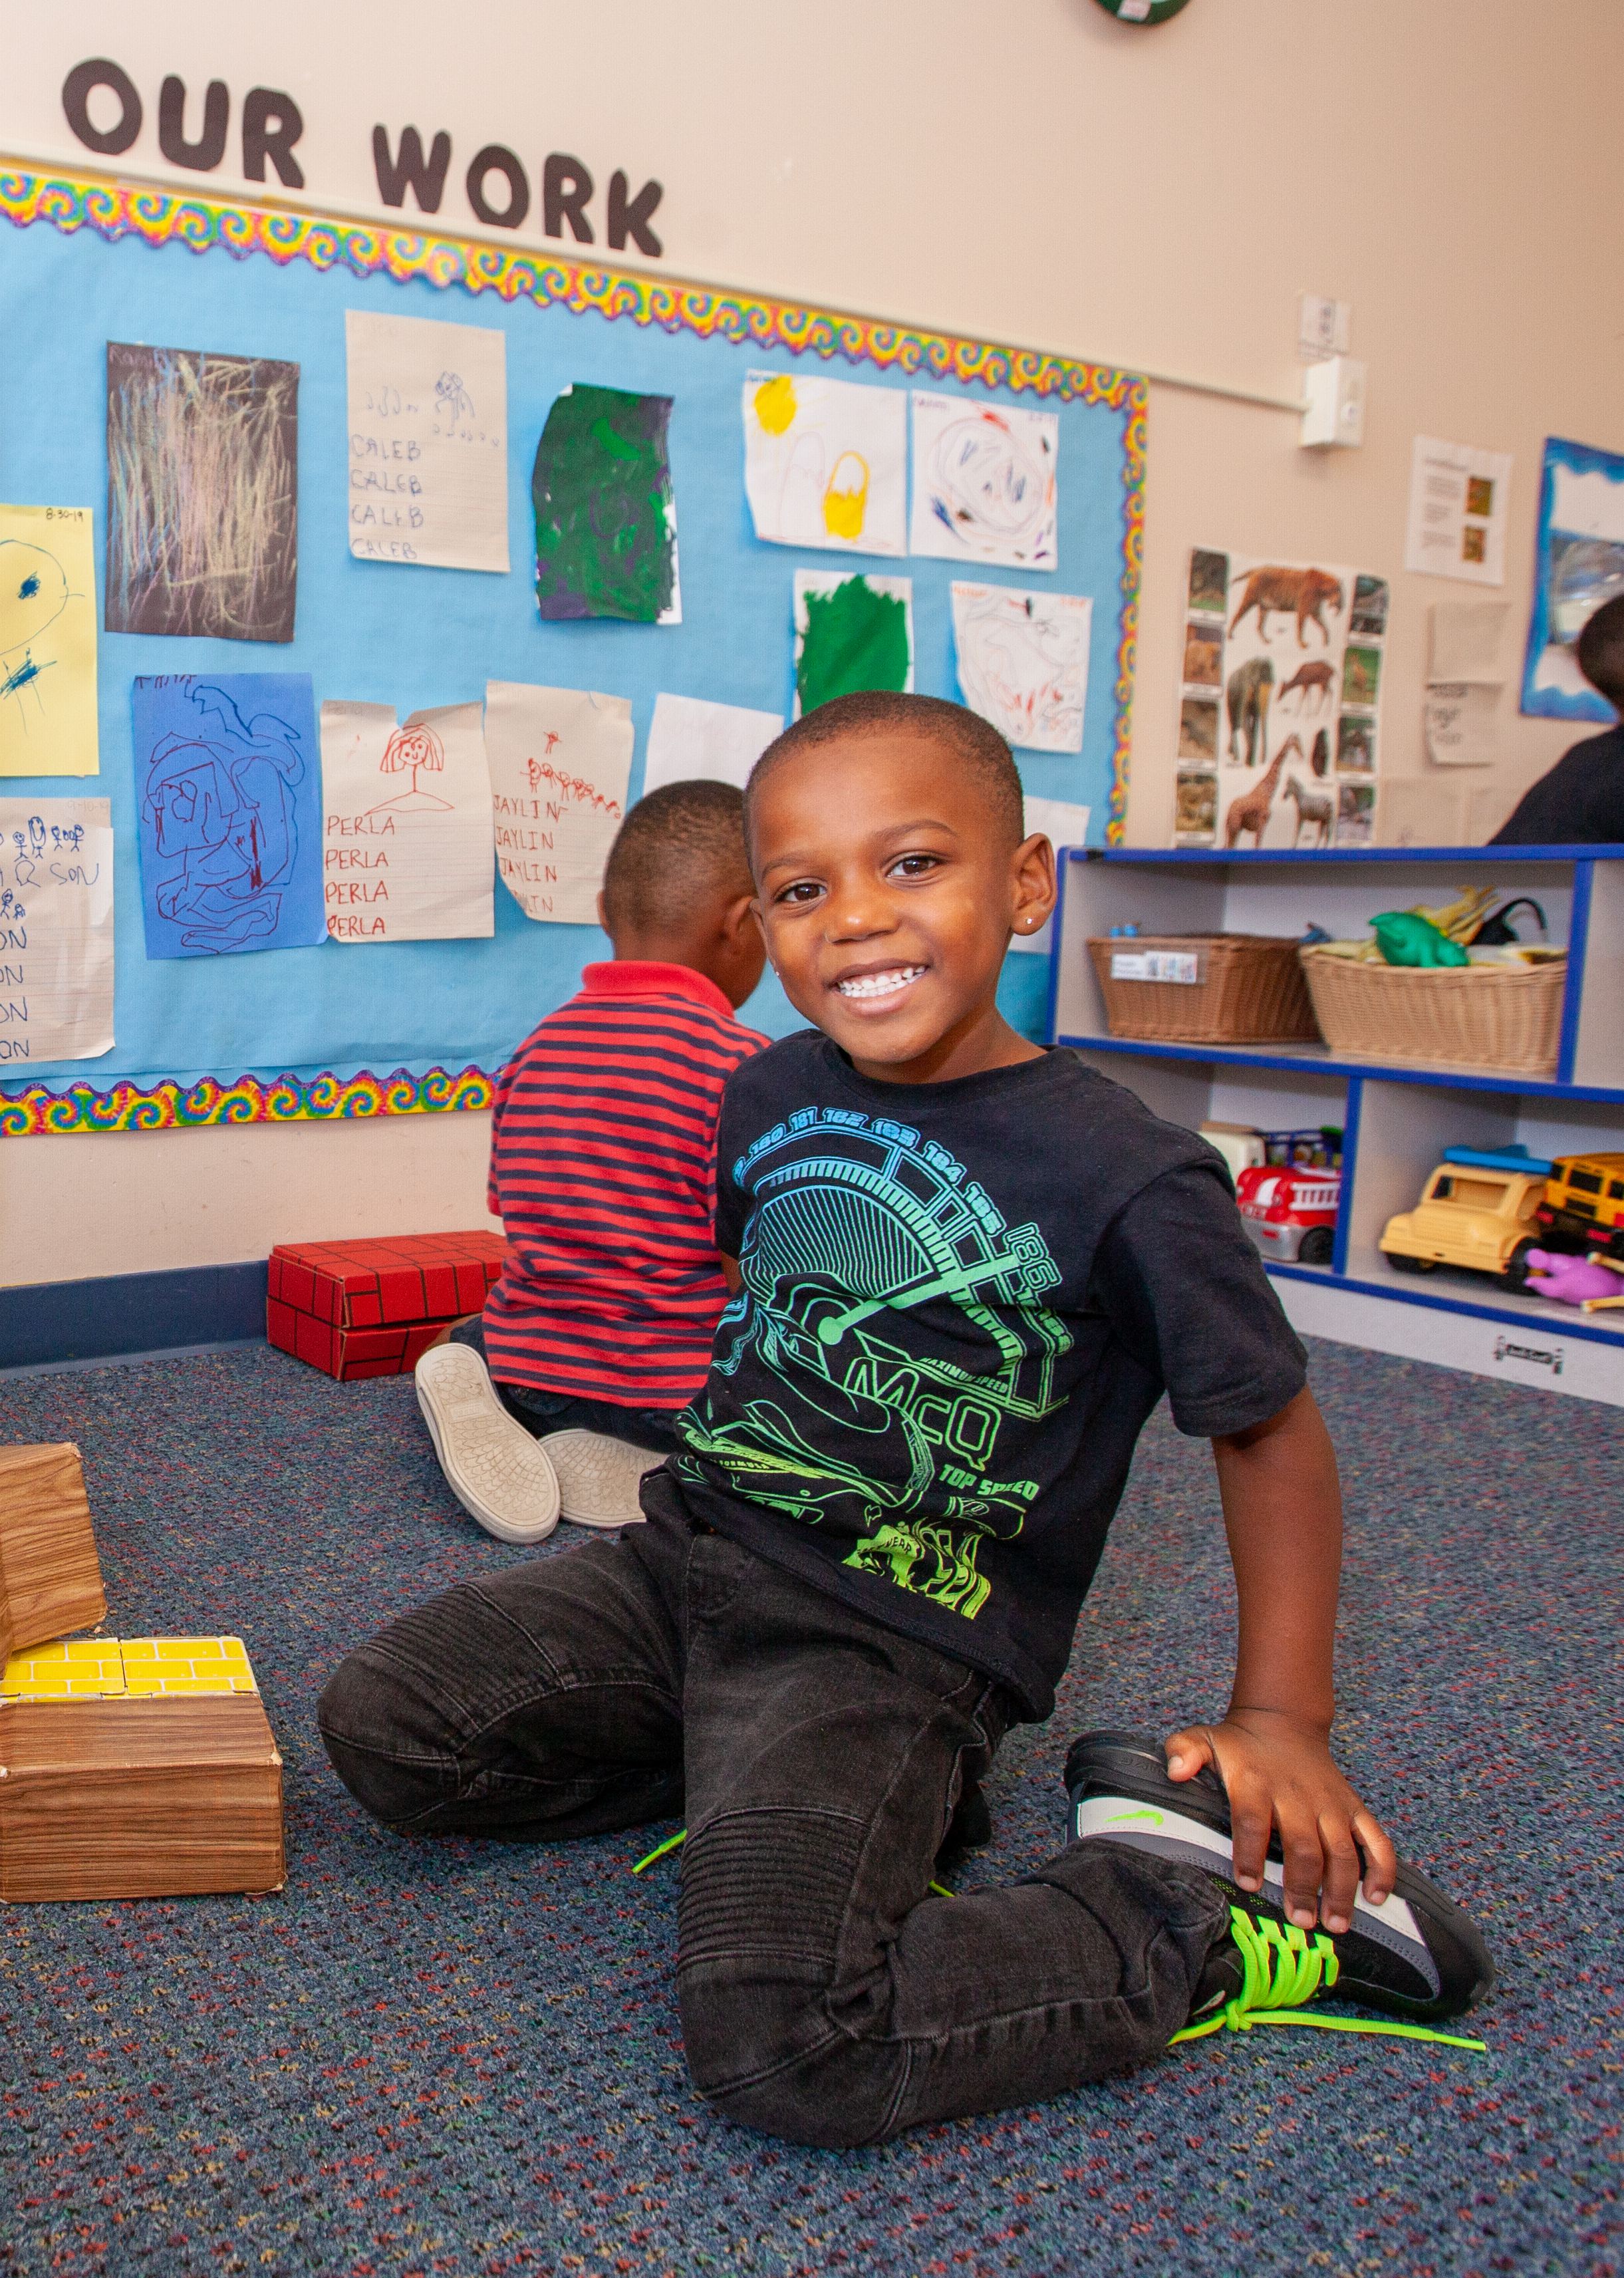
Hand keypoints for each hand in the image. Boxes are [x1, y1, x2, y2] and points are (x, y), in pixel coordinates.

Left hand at [1163, 1708, 1397, 1936]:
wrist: (1281, 1721)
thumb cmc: (1239, 1744)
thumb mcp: (1203, 1739)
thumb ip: (1184, 1751)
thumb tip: (1174, 1770)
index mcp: (1255, 1782)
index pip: (1252, 1820)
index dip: (1250, 1852)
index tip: (1248, 1884)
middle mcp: (1296, 1795)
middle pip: (1303, 1845)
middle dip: (1303, 1885)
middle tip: (1301, 1921)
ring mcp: (1329, 1803)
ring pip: (1342, 1849)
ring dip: (1342, 1888)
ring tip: (1337, 1924)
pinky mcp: (1352, 1807)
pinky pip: (1376, 1839)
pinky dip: (1382, 1868)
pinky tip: (1378, 1897)